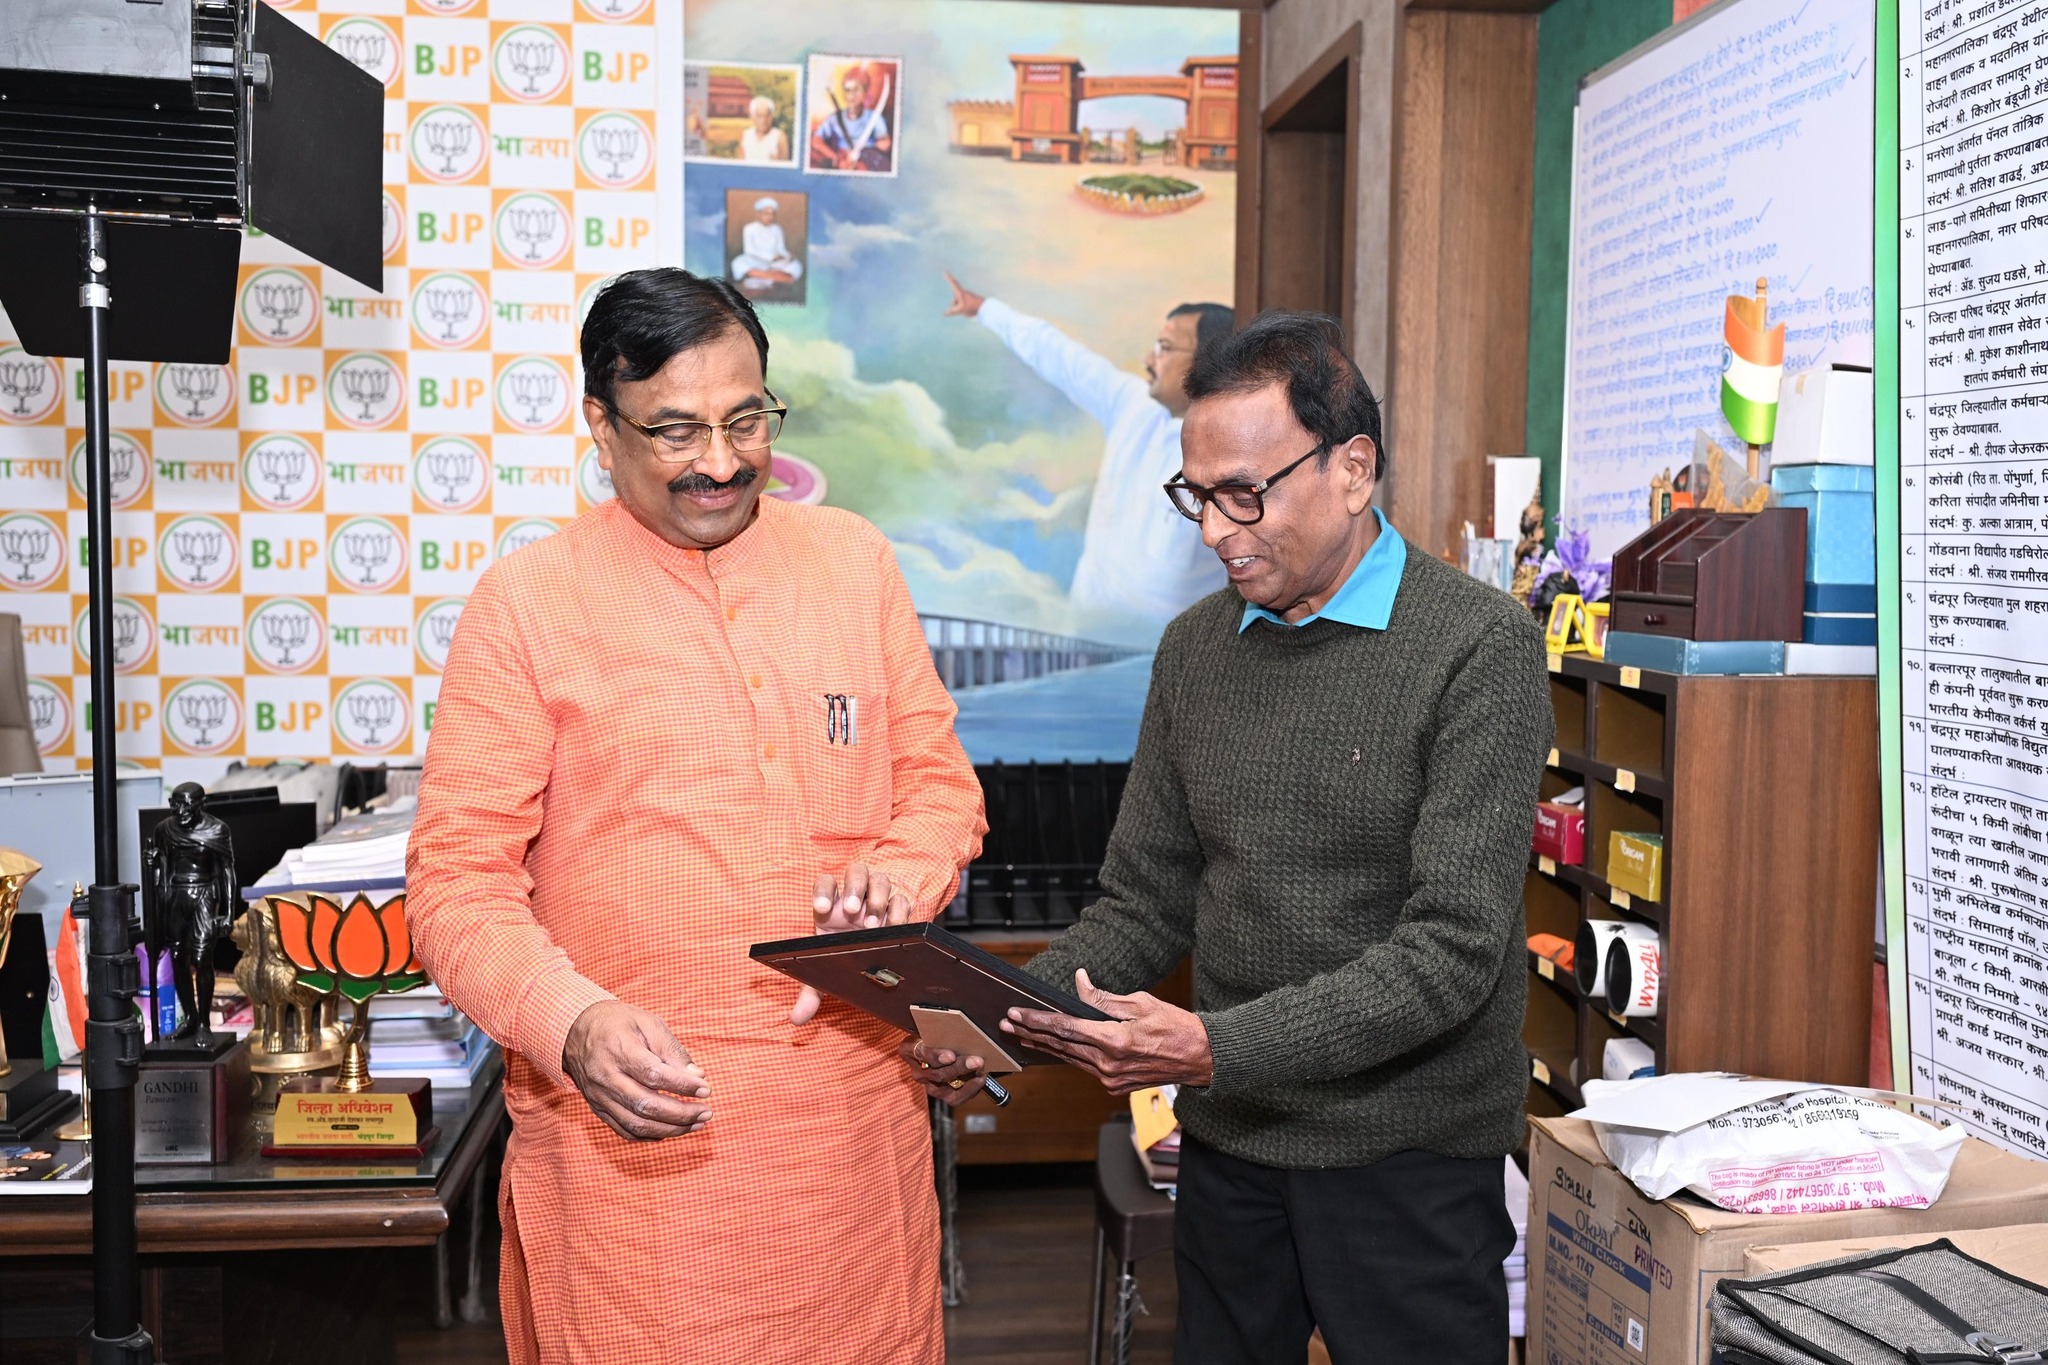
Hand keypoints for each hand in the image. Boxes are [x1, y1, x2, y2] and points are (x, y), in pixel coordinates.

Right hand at [562, 1000, 711, 1141]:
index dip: (682, 1085)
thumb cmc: (618, 1023)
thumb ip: (672, 1050)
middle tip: (706, 1113)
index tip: (706, 1089)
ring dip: (671, 1129)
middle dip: (681, 1114)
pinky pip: (625, 1131)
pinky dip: (651, 1135)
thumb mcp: (648, 1023)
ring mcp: (599, 1097)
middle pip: (646, 1105)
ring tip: (696, 1124)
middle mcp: (606, 1077)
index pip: (653, 1075)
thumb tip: (697, 1076)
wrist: (575, 1031)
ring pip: (636, 1124)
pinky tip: (671, 1129)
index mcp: (619, 1050)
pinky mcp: (598, 1109)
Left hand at [789, 864, 912, 1024]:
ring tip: (873, 923)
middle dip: (854, 887)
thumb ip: (810, 993)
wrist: (877, 953)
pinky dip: (899, 910)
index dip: (822, 891)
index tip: (821, 908)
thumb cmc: (846, 955)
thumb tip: (796, 1019)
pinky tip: (895, 926)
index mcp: (833, 905)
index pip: (825, 883)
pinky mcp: (900, 907)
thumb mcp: (827, 971)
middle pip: (856, 872)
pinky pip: (902, 899)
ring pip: (880, 880)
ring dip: (877, 897)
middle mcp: (856, 895)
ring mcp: (879, 898)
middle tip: (853, 910)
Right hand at [899, 1036, 988, 1106]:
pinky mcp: (942, 1095)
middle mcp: (917, 1071)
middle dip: (959, 1067)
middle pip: (936, 1073)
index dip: (935, 1056)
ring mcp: (929, 1085)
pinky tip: (980, 1078)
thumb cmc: (940, 1035)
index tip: (950, 1056)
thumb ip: (945, 1029)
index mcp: (909, 1049)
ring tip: (981, 1070)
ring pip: (946, 1087)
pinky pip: (955, 1097)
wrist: (944, 1048)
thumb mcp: (937, 1028)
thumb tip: (969, 1028)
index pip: (919, 1052)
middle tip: (976, 1061)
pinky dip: (970, 1089)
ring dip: (966, 1079)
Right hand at [943, 272, 983, 318]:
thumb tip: (945, 313)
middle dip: (955, 306)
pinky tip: (970, 310)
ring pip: (959, 303)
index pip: (953, 283)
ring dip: (960, 308)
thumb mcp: (960, 310)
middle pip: (954, 299)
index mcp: (960, 292)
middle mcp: (964, 292)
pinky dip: (964, 308)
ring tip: (968, 310)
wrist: (984, 307)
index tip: (945, 272)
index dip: (948, 278)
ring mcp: (967, 296)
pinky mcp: (970, 299)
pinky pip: (964, 305)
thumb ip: (951, 312)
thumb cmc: (972, 307)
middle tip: (963, 309)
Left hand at [1001, 969, 1212, 1094]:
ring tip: (1021, 1034)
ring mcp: (1111, 1078)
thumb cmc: (1177, 1026)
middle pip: (1060, 1046)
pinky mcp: (1115, 1086)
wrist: (1201, 1059)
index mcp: (1114, 1040)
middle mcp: (1109, 1063)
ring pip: (1069, 1059)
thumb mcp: (1141, 1002)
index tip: (1015, 1014)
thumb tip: (1079, 983)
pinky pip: (1085, 1067)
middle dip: (1030, 1033)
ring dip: (1044, 1045)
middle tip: (1005, 1024)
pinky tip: (1053, 1047)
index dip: (1036, 1021)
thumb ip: (1103, 997)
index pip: (1064, 1028)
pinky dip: (1068, 1055)